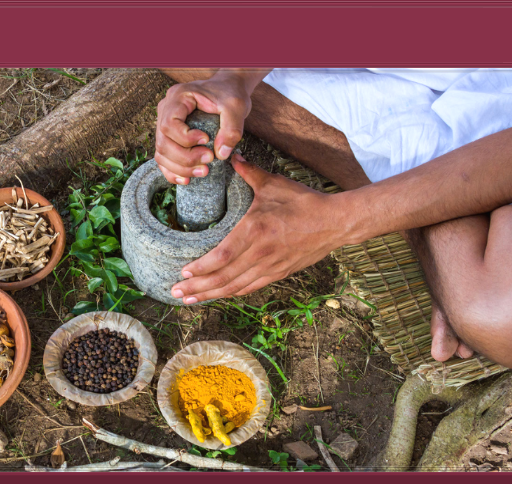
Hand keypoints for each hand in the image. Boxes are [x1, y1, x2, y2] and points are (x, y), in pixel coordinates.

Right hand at [154, 72, 251, 184]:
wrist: (226, 88)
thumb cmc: (229, 94)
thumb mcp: (236, 106)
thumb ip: (232, 129)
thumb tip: (221, 154)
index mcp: (178, 97)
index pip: (169, 124)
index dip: (185, 139)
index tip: (207, 141)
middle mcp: (166, 109)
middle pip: (163, 142)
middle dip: (185, 158)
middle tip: (209, 161)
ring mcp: (164, 123)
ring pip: (161, 153)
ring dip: (180, 168)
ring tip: (203, 172)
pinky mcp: (169, 136)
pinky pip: (163, 157)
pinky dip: (173, 171)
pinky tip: (187, 179)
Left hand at [171, 154, 349, 302]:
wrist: (336, 222)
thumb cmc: (305, 202)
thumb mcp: (274, 184)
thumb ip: (248, 172)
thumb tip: (230, 157)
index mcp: (256, 230)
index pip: (222, 256)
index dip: (201, 268)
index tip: (183, 272)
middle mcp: (261, 254)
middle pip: (223, 277)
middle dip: (197, 287)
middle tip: (175, 292)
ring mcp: (271, 267)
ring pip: (235, 287)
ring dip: (210, 295)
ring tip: (189, 298)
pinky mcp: (279, 274)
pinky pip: (250, 288)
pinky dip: (231, 293)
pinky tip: (218, 295)